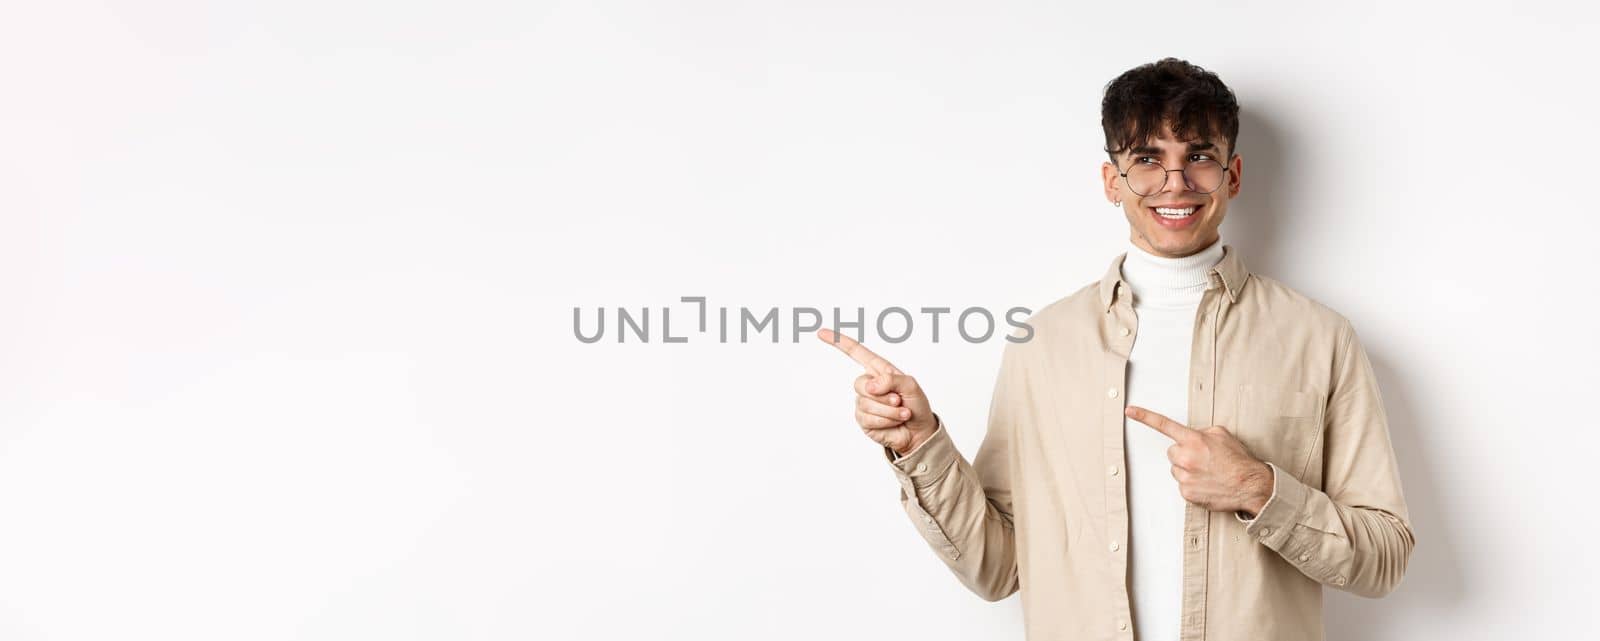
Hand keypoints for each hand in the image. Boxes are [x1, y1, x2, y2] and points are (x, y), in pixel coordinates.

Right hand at [816, 328, 938, 455]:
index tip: (821, 333)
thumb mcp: (911, 385)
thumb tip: (871, 386)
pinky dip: (886, 421)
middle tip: (899, 400)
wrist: (919, 431)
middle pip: (860, 384)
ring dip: (889, 411)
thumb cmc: (916, 404)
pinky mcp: (863, 420)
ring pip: (866, 404)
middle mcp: (869, 384)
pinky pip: (868, 418)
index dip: (839, 342)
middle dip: (883, 395)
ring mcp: (864, 402)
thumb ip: (892, 379)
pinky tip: (895, 422)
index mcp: (879, 370)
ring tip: (901, 413)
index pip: (856, 353)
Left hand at [1123, 405, 1273, 514]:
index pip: (1164, 425)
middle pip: (1172, 452)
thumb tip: (1193, 435)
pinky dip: (1192, 484)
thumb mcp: (1222, 435)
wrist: (1251, 486)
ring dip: (1187, 470)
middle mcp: (1186, 458)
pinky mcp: (1186, 493)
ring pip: (1176, 469)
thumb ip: (1202, 432)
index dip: (1144, 416)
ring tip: (1208, 472)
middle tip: (1203, 459)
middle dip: (1184, 454)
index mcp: (1193, 440)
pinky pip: (1182, 485)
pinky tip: (1207, 483)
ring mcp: (1184, 477)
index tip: (1129, 410)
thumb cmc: (1238, 461)